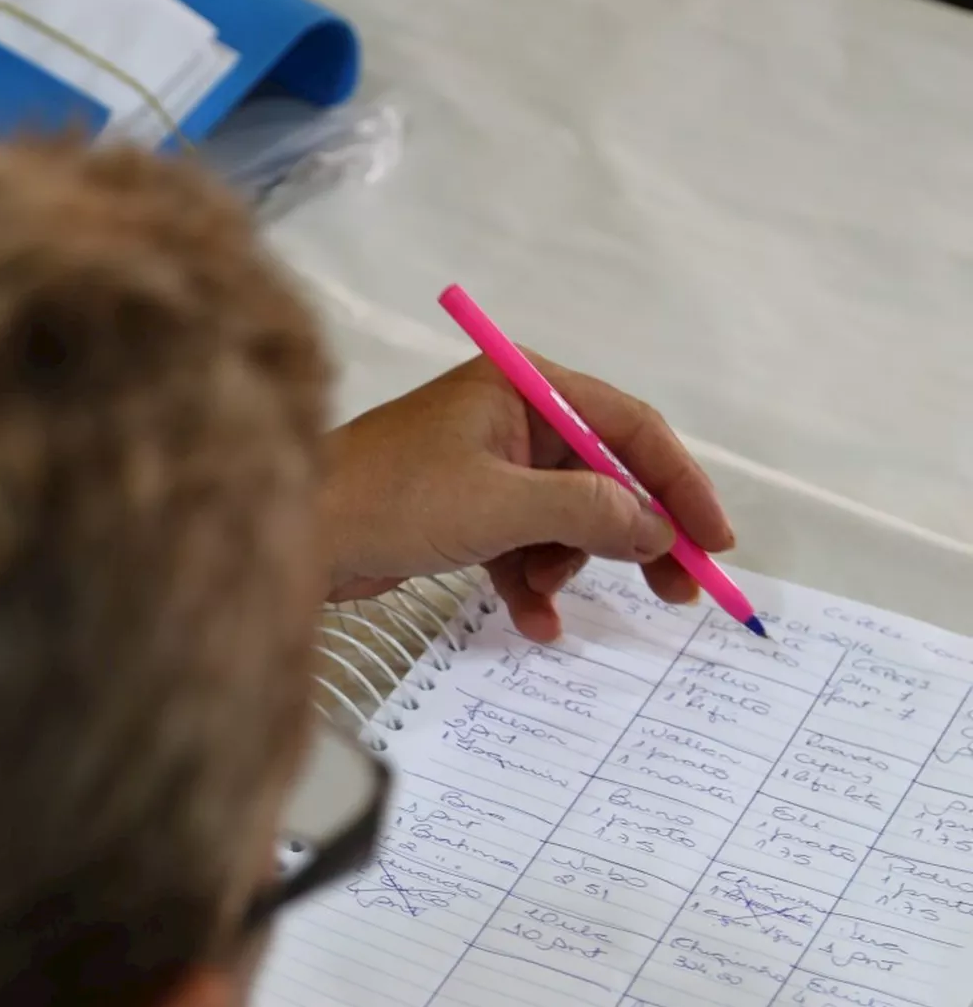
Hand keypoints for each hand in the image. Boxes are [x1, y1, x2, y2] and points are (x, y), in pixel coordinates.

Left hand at [321, 355, 733, 641]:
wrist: (292, 537)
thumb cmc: (386, 500)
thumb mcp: (500, 506)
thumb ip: (587, 512)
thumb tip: (655, 530)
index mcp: (524, 385)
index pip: (629, 426)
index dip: (679, 484)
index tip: (713, 542)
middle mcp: (511, 416)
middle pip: (604, 476)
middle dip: (632, 536)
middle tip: (674, 593)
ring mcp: (487, 465)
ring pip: (565, 521)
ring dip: (565, 564)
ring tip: (542, 593)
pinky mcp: (463, 511)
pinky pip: (522, 546)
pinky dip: (530, 583)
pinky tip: (532, 621)